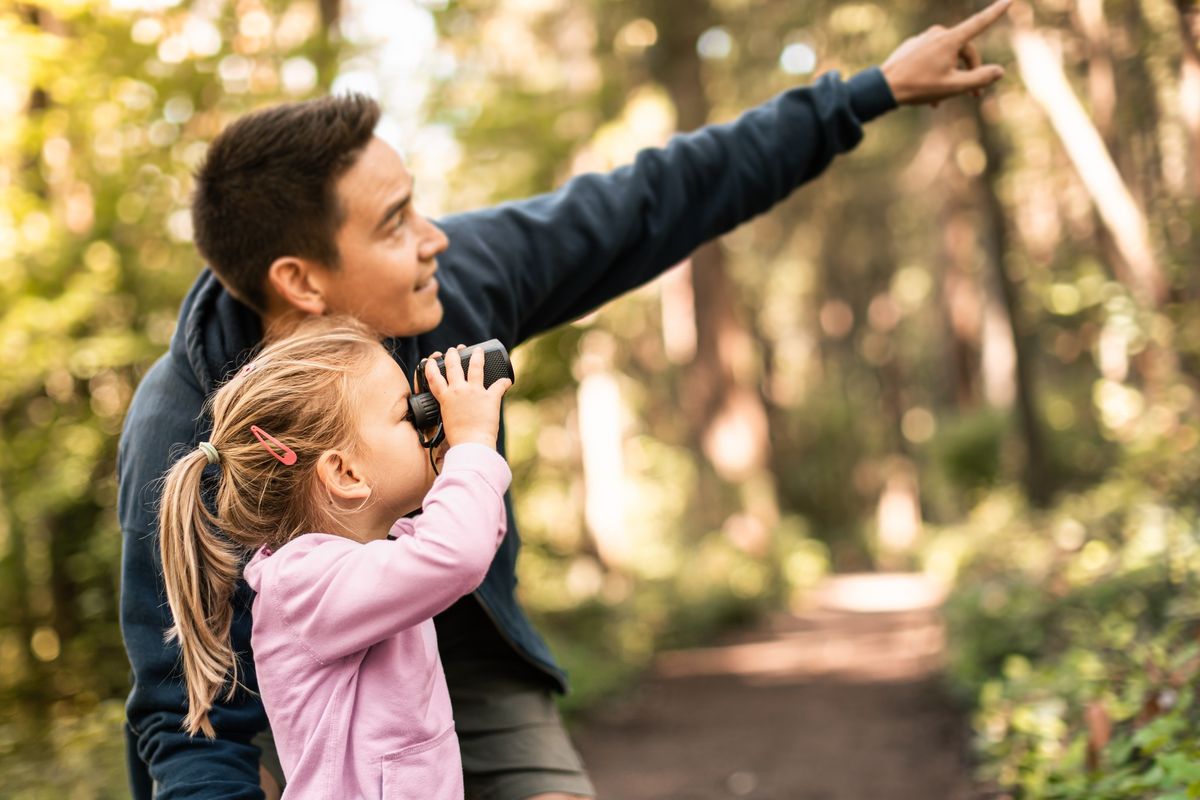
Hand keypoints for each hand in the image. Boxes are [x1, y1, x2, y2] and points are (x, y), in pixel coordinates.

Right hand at [423, 345, 510, 448]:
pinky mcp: (490, 397)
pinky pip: (500, 385)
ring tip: (479, 350)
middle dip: (453, 355)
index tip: (431, 360)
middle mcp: (458, 391)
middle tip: (454, 350)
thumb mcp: (446, 420)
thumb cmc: (458, 438)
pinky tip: (507, 379)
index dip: (431, 366)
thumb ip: (448, 411)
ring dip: (477, 356)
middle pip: (453, 366)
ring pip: (475, 367)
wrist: (471, 443)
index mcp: (445, 398)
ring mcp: (474, 392)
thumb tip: (452, 411)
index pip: (434, 377)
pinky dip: (504, 382)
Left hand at [881, 0, 1011, 105]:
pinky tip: (930, 95)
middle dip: (971, 71)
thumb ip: (979, 79)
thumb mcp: (953, 87)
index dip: (996, 12)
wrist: (883, 87)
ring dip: (952, 76)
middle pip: (964, 51)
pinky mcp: (912, 47)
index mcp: (950, 40)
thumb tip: (999, 71)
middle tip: (974, 95)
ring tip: (944, 100)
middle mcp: (938, 34)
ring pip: (947, 57)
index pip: (979, 23)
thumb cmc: (919, 87)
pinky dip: (936, 74)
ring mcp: (923, 39)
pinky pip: (931, 58)